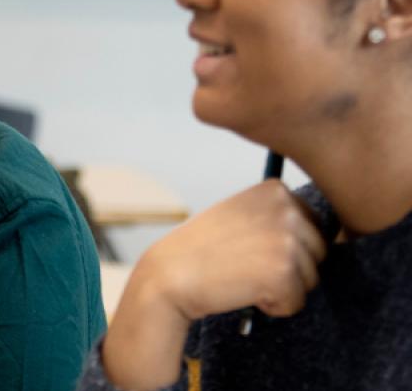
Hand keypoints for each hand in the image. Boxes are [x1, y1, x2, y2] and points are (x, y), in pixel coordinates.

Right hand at [103, 180, 325, 389]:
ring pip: (311, 279)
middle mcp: (286, 207)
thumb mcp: (241, 215)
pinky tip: (243, 290)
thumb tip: (327, 235)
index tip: (248, 247)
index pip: (313, 227)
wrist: (169, 274)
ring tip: (242, 276)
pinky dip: (273, 307)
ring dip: (280, 288)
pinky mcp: (284, 271)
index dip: (283, 247)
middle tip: (244, 265)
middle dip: (288, 268)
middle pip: (319, 253)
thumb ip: (276, 216)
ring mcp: (286, 238)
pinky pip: (296, 303)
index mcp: (276, 189)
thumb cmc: (201, 250)